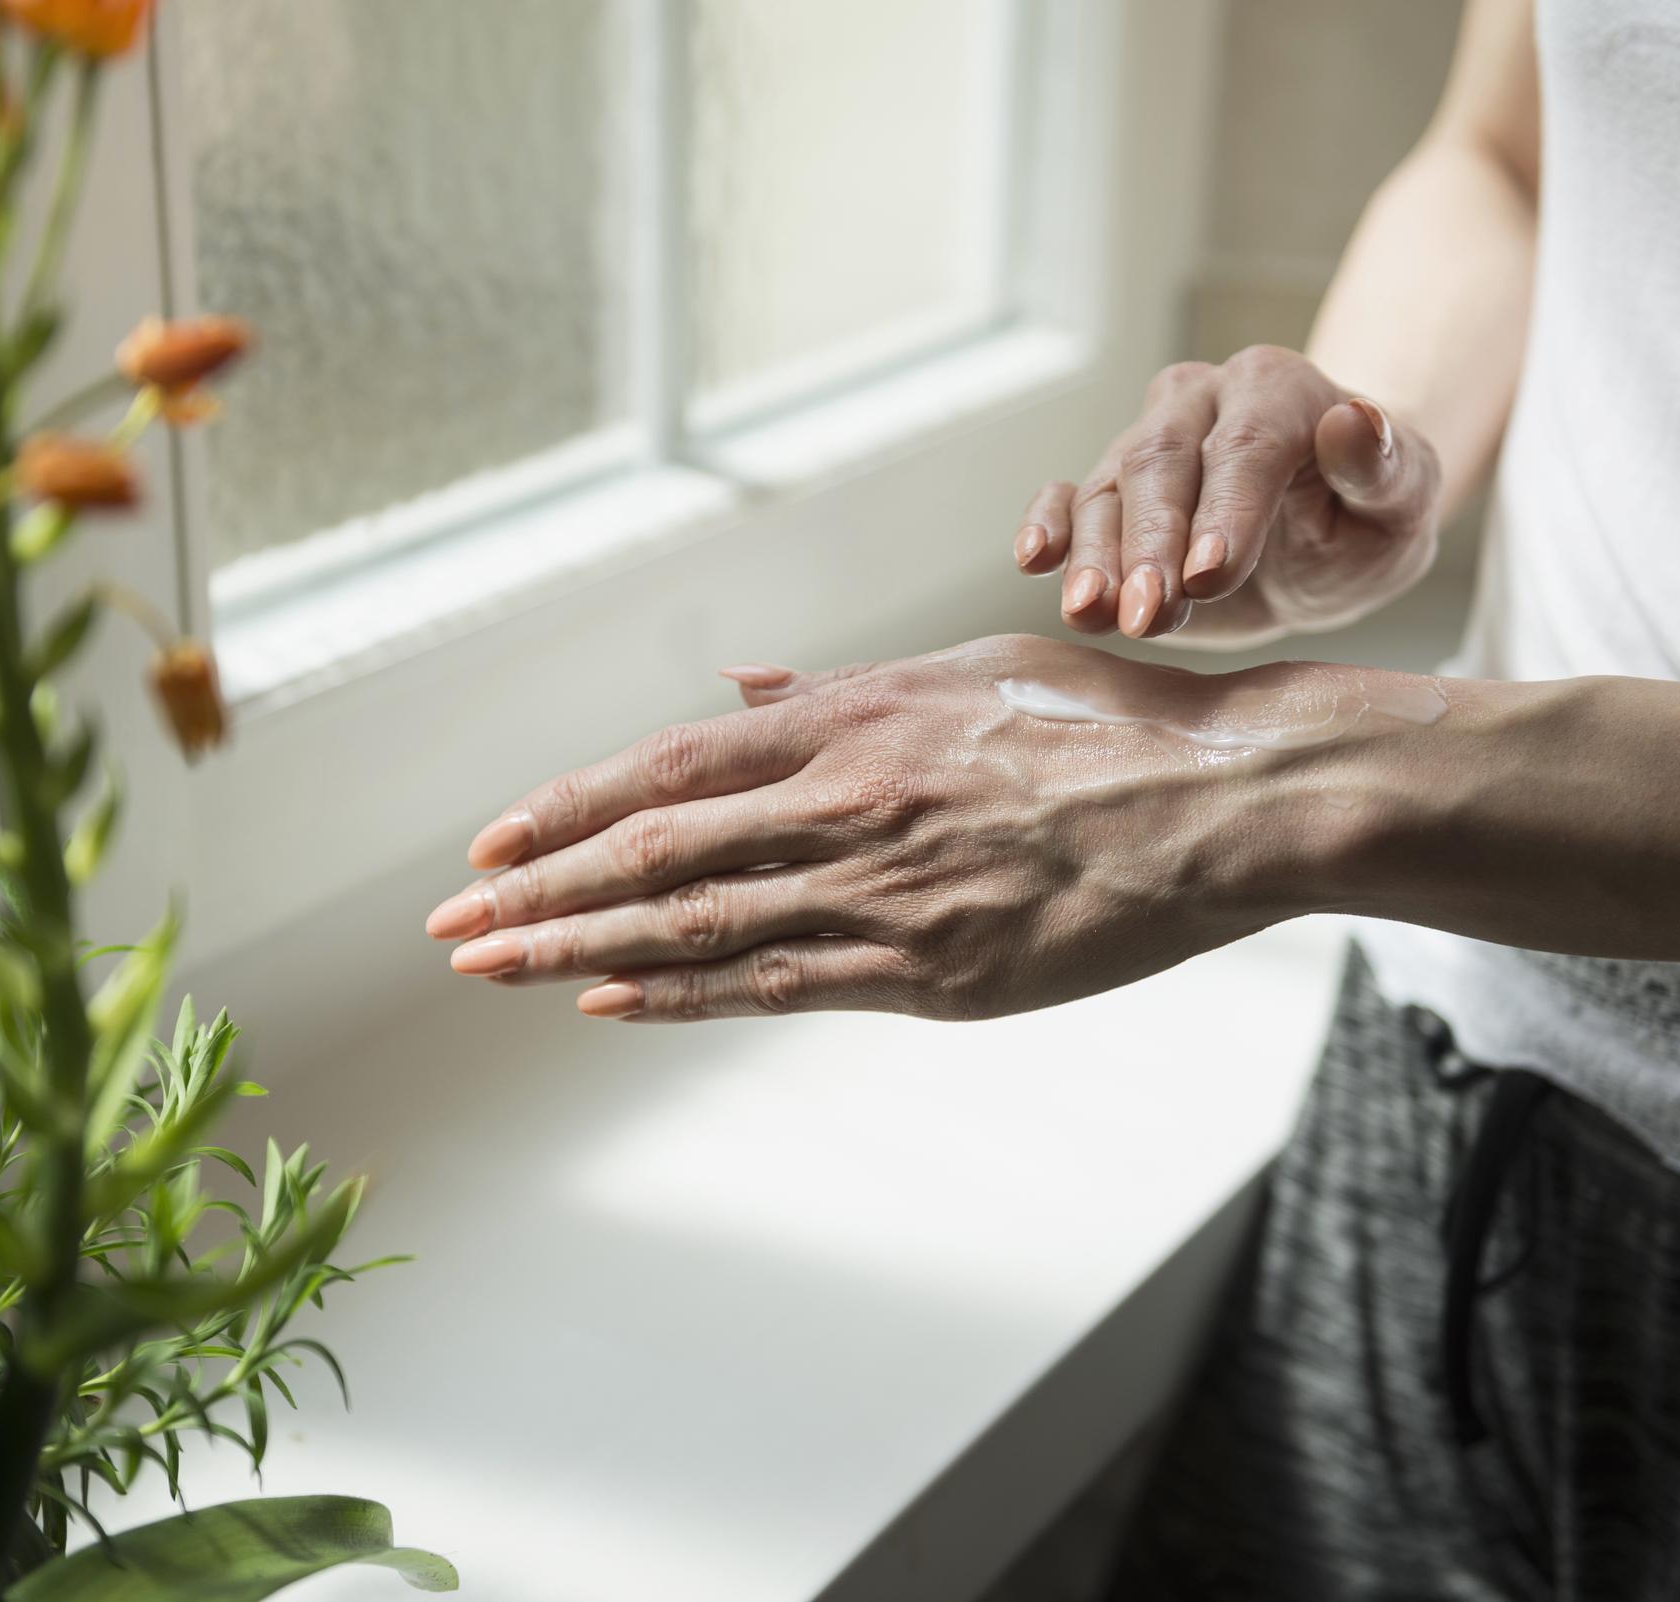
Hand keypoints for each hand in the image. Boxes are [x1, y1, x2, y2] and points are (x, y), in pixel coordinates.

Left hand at [424, 636, 1363, 1022]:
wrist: (1225, 800)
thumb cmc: (1104, 722)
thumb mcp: (964, 671)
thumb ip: (839, 691)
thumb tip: (739, 687)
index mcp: (856, 719)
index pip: (673, 764)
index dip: (571, 806)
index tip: (495, 841)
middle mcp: (852, 801)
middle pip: (660, 849)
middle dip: (543, 891)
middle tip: (454, 925)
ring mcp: (890, 892)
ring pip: (703, 925)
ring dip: (583, 950)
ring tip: (495, 970)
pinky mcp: (936, 973)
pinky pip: (785, 985)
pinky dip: (687, 995)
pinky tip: (612, 1006)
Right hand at [1012, 347, 1441, 642]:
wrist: (1329, 534)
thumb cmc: (1371, 516)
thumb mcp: (1404, 500)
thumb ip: (1385, 465)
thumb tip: (1355, 422)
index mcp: (1274, 389)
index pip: (1244, 446)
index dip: (1225, 510)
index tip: (1210, 576)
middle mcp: (1199, 402)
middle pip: (1160, 463)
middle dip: (1150, 543)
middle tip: (1148, 613)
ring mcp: (1145, 445)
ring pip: (1107, 491)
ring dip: (1096, 557)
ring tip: (1092, 613)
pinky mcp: (1111, 494)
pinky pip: (1067, 500)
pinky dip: (1047, 527)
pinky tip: (1035, 560)